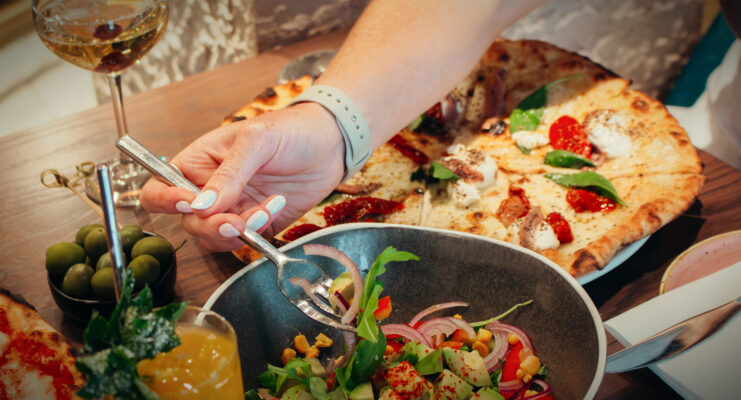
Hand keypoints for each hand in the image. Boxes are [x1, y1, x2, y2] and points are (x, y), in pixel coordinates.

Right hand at [140, 102, 344, 251]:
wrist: (331, 144)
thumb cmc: (290, 130)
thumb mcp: (256, 141)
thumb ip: (229, 174)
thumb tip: (202, 205)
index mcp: (198, 163)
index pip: (161, 187)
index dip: (166, 201)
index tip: (189, 204)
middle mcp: (210, 190)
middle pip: (189, 221)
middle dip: (211, 225)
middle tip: (235, 221)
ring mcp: (233, 208)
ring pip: (214, 238)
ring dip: (235, 232)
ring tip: (263, 212)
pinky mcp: (256, 224)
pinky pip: (245, 241)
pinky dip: (256, 234)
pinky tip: (275, 208)